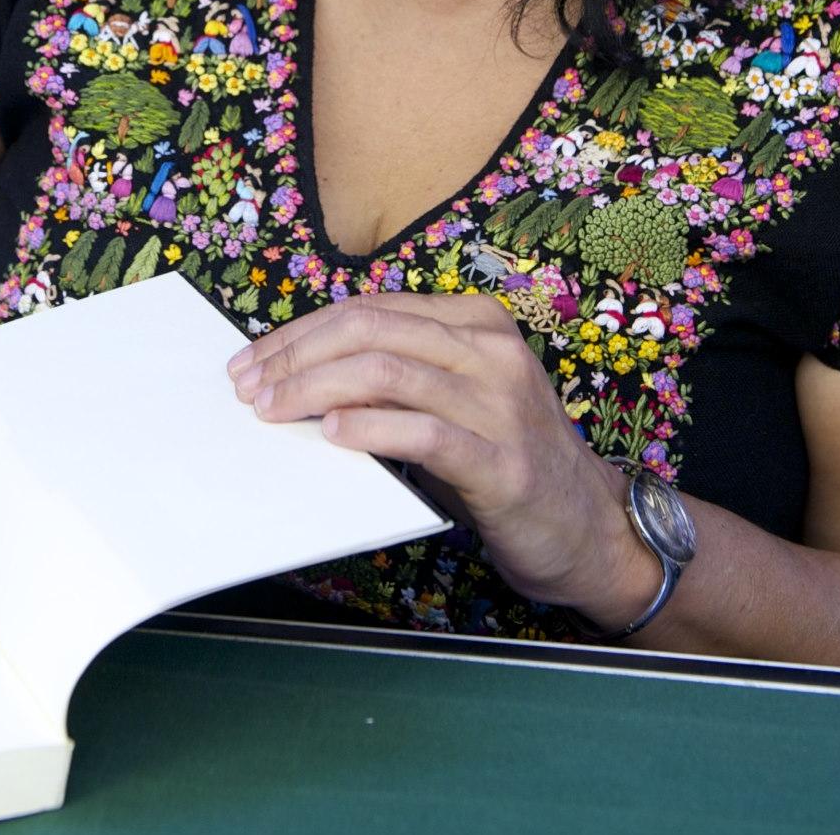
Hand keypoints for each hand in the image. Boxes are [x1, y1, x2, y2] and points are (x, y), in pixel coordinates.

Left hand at [228, 293, 659, 623]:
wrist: (590, 529)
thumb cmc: (507, 460)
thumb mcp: (453, 400)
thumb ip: (394, 378)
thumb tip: (301, 373)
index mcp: (474, 322)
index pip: (369, 310)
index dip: (301, 332)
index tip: (253, 360)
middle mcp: (489, 350)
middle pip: (369, 329)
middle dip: (295, 355)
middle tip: (249, 385)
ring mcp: (498, 402)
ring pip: (384, 371)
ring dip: (313, 389)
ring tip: (272, 409)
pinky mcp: (500, 460)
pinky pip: (420, 430)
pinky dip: (366, 427)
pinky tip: (330, 435)